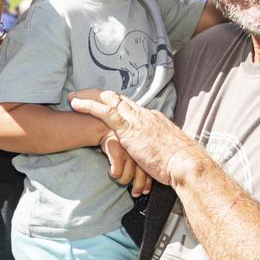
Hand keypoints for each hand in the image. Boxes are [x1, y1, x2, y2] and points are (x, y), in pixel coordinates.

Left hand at [70, 89, 206, 186]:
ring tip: (72, 97)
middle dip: (97, 95)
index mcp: (153, 119)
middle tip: (81, 94)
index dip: (113, 102)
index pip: (129, 106)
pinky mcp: (129, 129)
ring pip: (108, 100)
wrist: (187, 165)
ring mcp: (136, 120)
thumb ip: (156, 147)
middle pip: (117, 98)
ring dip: (88, 97)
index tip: (102, 101)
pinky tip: (76, 104)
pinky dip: (88, 106)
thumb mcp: (167, 151)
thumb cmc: (180, 165)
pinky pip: (105, 112)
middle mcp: (144, 115)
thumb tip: (151, 153)